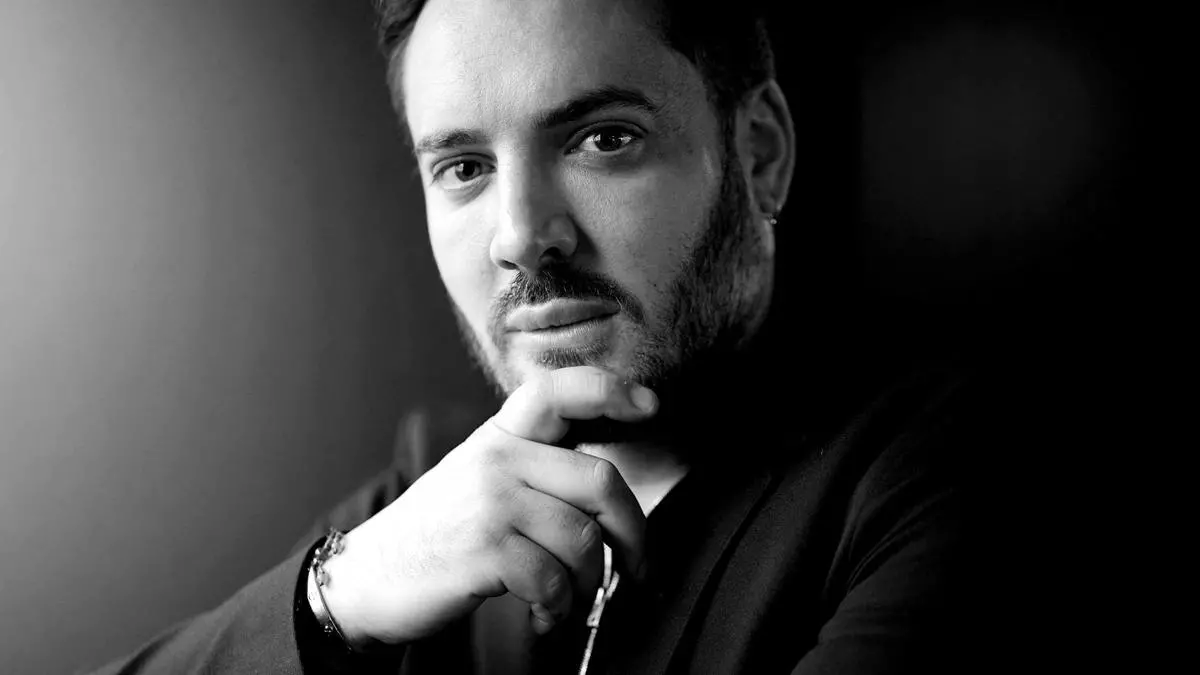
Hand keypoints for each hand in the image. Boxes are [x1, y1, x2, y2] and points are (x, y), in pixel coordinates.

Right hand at [317, 366, 657, 646]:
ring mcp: (491, 502)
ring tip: (571, 601)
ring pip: (584, 540)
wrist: (367, 576)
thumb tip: (608, 493)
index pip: (558, 390)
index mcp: (499, 435)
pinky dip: (560, 611)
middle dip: (634, 533)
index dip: (609, 390)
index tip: (648, 405)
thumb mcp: (478, 478)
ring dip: (589, 584)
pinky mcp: (486, 549)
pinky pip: (555, 581)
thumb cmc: (437, 533)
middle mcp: (497, 458)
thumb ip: (532, 467)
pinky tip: (546, 616)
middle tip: (636, 565)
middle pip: (600, 482)